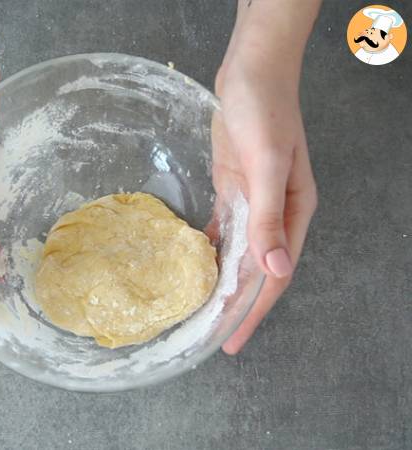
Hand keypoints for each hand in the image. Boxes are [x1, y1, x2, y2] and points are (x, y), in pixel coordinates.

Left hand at [211, 60, 316, 353]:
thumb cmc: (263, 113)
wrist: (249, 73)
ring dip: (222, 281)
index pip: (274, 275)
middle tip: (210, 337)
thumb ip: (269, 217)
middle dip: (236, 304)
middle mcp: (276, 213)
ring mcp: (253, 201)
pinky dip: (211, 250)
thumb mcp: (265, 164)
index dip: (253, 310)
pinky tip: (196, 266)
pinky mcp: (233, 188)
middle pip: (255, 270)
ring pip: (238, 252)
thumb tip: (275, 271)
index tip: (231, 338)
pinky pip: (224, 229)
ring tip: (200, 311)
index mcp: (293, 213)